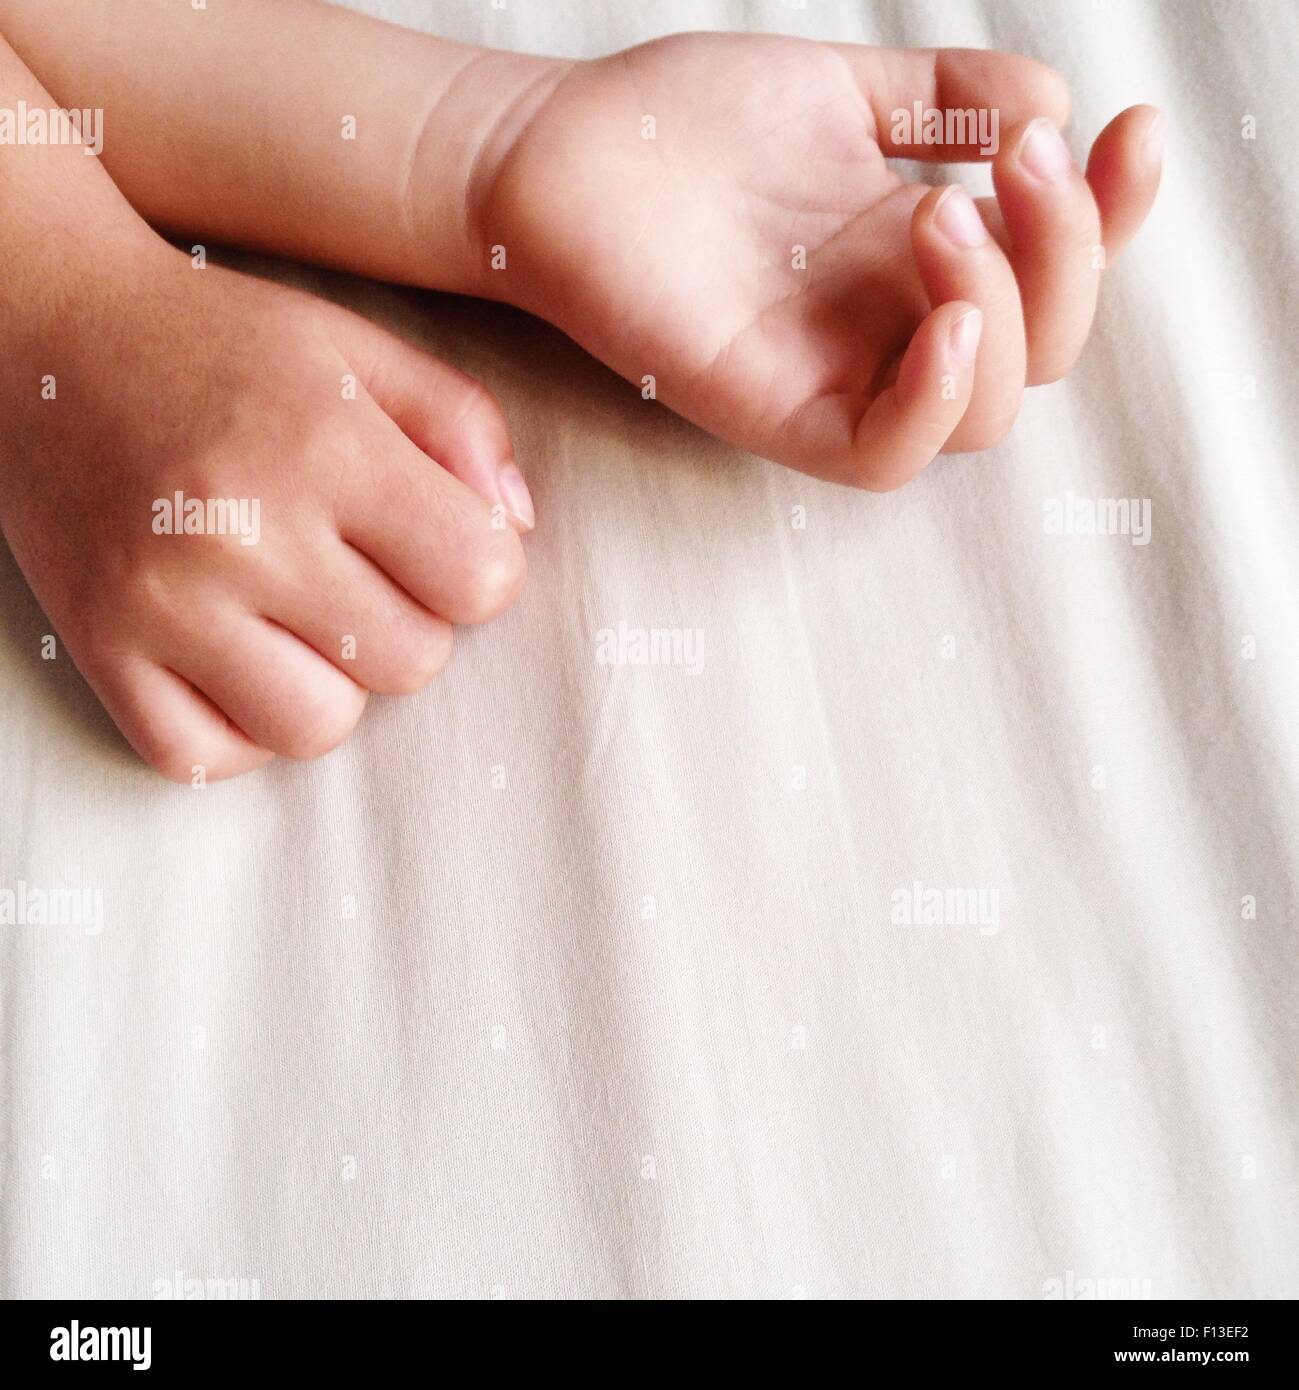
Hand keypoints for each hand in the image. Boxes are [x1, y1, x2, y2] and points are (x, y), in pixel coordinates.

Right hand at [0, 244, 529, 779]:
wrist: (45, 331)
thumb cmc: (221, 346)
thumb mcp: (360, 351)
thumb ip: (464, 426)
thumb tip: (515, 530)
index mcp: (325, 444)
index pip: (480, 580)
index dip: (478, 568)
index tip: (433, 541)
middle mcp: (243, 530)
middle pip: (410, 662)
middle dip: (404, 621)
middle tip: (352, 567)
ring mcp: (163, 601)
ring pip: (318, 726)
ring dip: (330, 684)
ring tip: (296, 615)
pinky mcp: (100, 649)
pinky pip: (205, 758)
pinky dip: (236, 726)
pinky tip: (234, 656)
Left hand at [479, 33, 1161, 488]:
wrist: (562, 151)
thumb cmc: (688, 126)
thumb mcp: (843, 90)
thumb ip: (949, 97)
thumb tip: (1054, 104)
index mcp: (919, 258)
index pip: (1053, 271)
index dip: (1115, 216)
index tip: (1131, 129)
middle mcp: (891, 325)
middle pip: (1043, 351)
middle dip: (1065, 259)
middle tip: (1015, 166)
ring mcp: (838, 372)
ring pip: (985, 412)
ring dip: (1005, 314)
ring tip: (941, 216)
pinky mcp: (773, 411)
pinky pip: (884, 455)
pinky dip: (936, 403)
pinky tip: (946, 325)